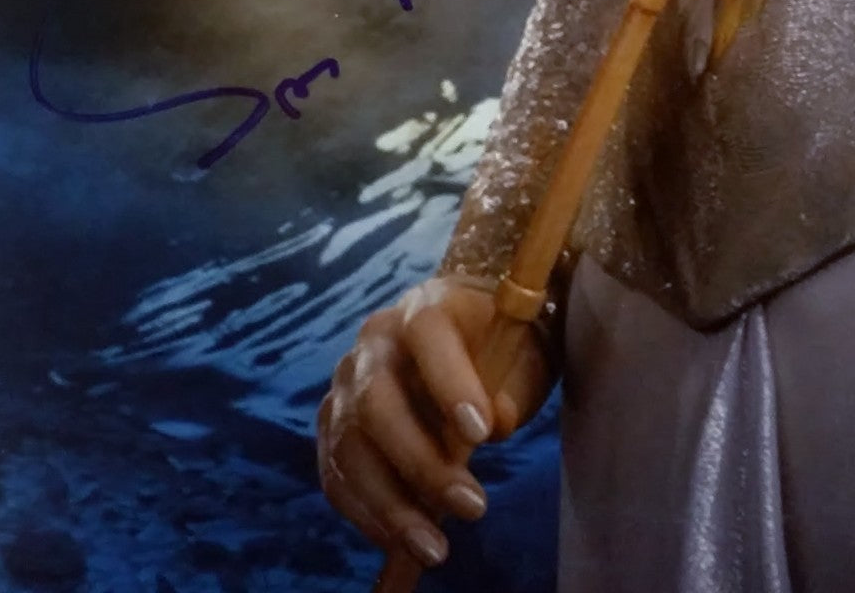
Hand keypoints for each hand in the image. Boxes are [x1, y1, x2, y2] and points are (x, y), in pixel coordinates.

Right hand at [317, 276, 553, 572]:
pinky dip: (366, 513)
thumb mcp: (522, 359)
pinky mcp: (332, 425)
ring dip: (391, 505)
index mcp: (424, 307)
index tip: (481, 433)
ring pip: (350, 446)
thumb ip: (512, 386)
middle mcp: (374, 342)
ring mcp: (345, 383)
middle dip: (421, 463)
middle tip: (472, 507)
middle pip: (377, 400)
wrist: (467, 339)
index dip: (449, 381)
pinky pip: (337, 473)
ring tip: (435, 548)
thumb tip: (494, 423)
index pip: (427, 333)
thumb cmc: (501, 349)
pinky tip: (401, 541)